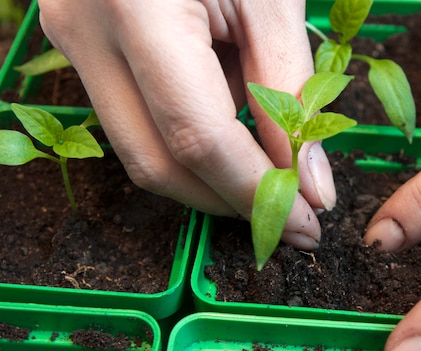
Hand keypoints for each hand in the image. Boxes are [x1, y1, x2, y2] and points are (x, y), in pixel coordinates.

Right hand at [38, 0, 334, 248]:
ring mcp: (73, 39)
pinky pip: (139, 119)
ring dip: (213, 179)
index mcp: (137, 6)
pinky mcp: (82, 44)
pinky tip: (237, 135)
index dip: (256, 191)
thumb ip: (289, 90)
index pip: (197, 134)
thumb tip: (307, 180)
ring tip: (272, 178)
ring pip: (142, 150)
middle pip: (156, 162)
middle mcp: (85, 30)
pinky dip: (193, 143)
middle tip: (293, 219)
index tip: (308, 221)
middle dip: (230, 203)